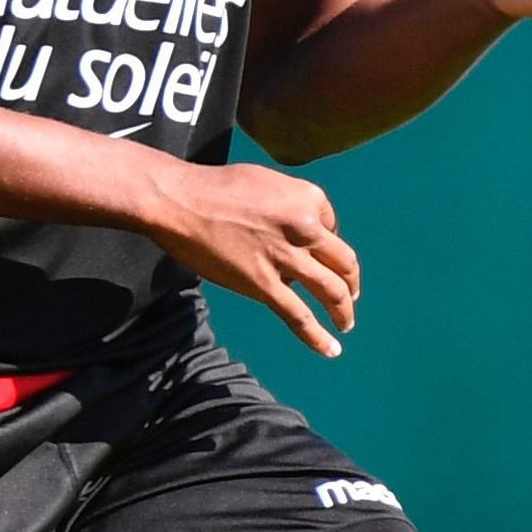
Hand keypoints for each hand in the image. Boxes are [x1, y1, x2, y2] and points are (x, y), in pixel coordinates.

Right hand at [152, 161, 361, 357]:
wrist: (180, 202)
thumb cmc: (215, 188)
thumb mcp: (266, 181)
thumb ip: (290, 204)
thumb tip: (299, 231)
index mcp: (307, 197)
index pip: (333, 227)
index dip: (327, 243)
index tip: (317, 254)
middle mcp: (306, 227)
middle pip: (344, 262)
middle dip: (350, 282)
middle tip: (350, 294)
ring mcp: (286, 258)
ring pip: (331, 291)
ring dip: (344, 311)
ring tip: (345, 323)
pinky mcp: (264, 285)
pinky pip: (299, 316)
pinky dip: (318, 336)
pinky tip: (330, 349)